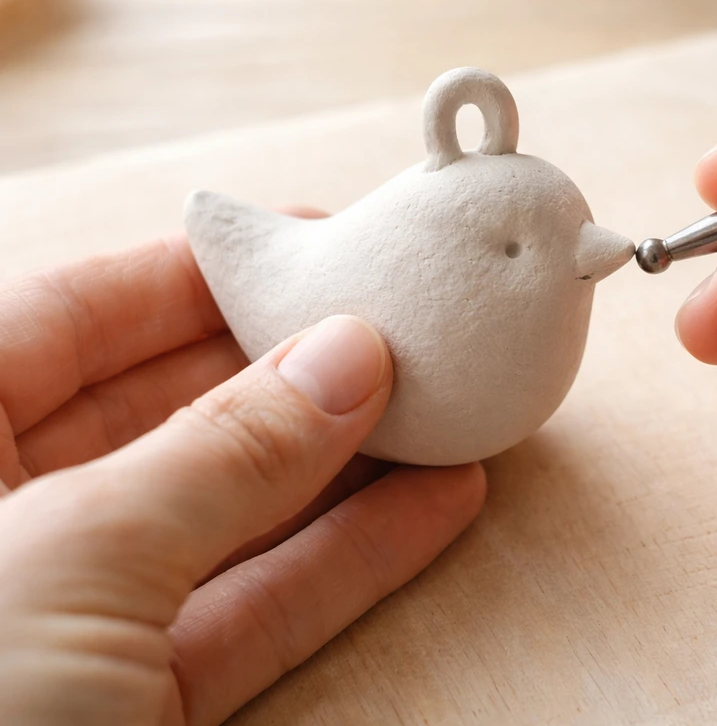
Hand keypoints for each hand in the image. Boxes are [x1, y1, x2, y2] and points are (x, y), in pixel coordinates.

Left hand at [0, 212, 485, 724]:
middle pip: (164, 410)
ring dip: (346, 465)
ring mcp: (74, 625)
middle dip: (289, 368)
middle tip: (402, 324)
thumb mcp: (66, 568)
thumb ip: (217, 455)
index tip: (312, 240)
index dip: (196, 271)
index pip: (71, 315)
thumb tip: (346, 354)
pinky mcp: (141, 712)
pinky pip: (255, 611)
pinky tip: (438, 505)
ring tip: (447, 408)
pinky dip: (350, 561)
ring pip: (228, 514)